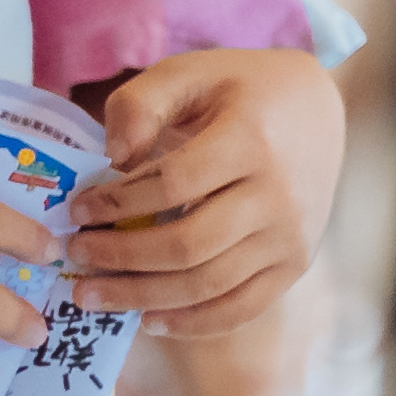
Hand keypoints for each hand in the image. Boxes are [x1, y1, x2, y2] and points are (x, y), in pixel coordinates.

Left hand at [71, 51, 342, 333]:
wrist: (320, 110)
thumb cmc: (242, 90)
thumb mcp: (191, 72)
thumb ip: (142, 103)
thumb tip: (113, 158)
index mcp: (250, 139)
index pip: (173, 184)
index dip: (117, 202)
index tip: (77, 211)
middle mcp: (277, 194)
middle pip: (186, 245)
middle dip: (119, 257)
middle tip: (74, 257)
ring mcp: (289, 236)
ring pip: (207, 285)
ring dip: (141, 297)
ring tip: (91, 295)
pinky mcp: (295, 263)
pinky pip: (241, 308)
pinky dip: (192, 322)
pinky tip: (149, 319)